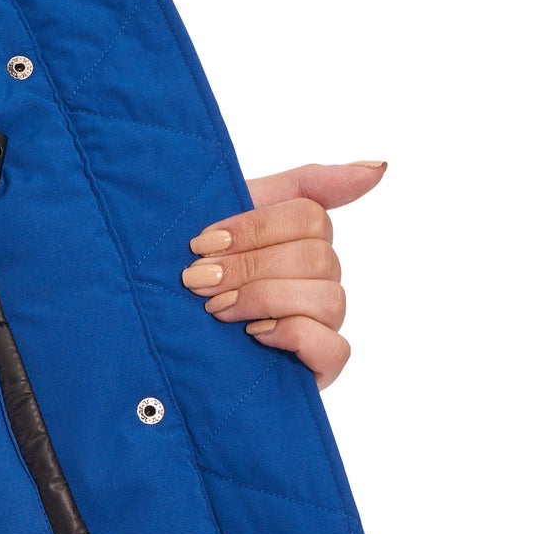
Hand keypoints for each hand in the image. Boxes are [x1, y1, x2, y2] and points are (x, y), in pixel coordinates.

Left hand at [181, 161, 387, 388]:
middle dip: (248, 267)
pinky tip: (253, 334)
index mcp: (303, 239)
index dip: (254, 228)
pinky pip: (334, 347)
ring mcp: (324, 324)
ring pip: (328, 297)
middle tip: (197, 280)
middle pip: (317, 256)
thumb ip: (305, 185)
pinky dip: (291, 334)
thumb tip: (379, 167)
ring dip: (263, 299)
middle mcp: (320, 280)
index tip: (202, 242)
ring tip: (216, 309)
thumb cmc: (198, 270)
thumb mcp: (234, 212)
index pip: (311, 216)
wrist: (154, 332)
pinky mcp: (321, 366)